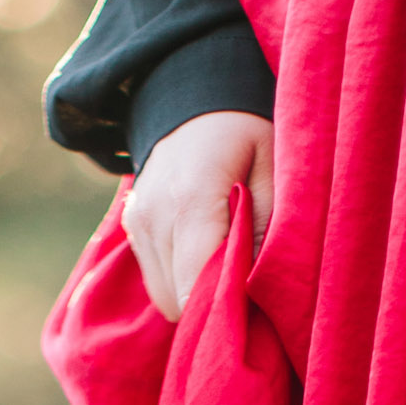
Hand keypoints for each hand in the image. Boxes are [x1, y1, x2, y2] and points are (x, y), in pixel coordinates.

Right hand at [122, 109, 273, 322]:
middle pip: (179, 301)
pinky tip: (207, 259)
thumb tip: (256, 287)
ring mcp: (138, 223)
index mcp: (191, 199)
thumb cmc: (246, 128)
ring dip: (196, 296)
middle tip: (249, 296)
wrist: (193, 91)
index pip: (197, 285)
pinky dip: (183, 281)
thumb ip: (266, 226)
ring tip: (229, 274)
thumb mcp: (273, 165)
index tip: (255, 313)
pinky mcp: (132, 227)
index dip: (225, 309)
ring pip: (166, 298)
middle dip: (212, 307)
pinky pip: (158, 281)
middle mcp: (154, 216)